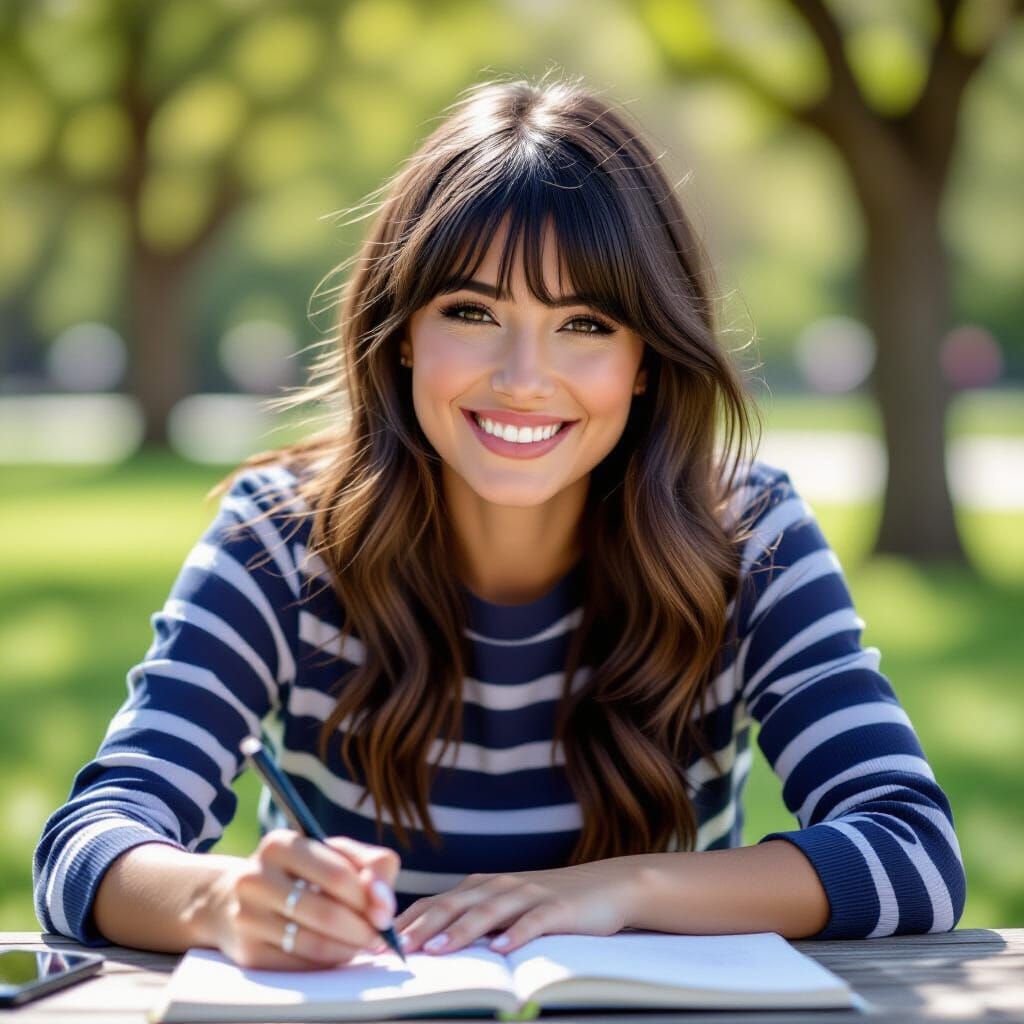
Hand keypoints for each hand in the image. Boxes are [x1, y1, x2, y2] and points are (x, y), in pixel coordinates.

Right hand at [202, 830, 400, 969]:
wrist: (234, 898)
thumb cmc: (300, 872)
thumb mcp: (335, 854)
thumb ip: (371, 866)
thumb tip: (383, 903)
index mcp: (280, 844)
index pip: (338, 875)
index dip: (370, 898)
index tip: (385, 912)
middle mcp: (255, 878)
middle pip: (327, 914)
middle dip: (363, 929)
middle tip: (379, 936)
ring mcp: (247, 917)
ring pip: (315, 944)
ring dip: (349, 949)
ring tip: (362, 945)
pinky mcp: (247, 952)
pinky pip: (300, 965)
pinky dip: (328, 963)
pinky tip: (337, 953)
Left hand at [393, 860, 637, 955]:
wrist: (607, 886)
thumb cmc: (550, 901)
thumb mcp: (507, 905)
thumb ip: (474, 918)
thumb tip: (428, 944)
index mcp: (483, 885)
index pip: (437, 901)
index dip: (409, 920)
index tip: (381, 941)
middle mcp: (501, 885)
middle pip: (455, 903)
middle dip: (424, 926)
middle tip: (398, 948)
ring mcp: (529, 894)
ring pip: (489, 911)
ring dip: (462, 930)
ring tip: (438, 949)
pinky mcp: (558, 907)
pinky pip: (534, 921)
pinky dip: (516, 934)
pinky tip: (502, 949)